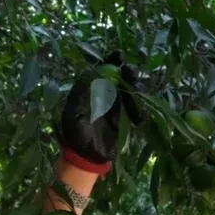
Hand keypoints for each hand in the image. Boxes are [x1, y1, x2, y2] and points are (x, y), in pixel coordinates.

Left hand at [56, 51, 141, 174]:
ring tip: (134, 100)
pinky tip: (138, 120)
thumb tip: (91, 72)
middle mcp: (105, 94)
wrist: (86, 158)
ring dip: (136, 92)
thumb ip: (81, 94)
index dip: (111, 60)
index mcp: (91, 89)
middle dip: (128, 72)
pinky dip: (141, 112)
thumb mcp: (73, 113)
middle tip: (130, 72)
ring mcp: (117, 105)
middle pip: (121, 76)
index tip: (119, 55)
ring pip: (131, 91)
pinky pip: (137, 110)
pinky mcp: (126, 118)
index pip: (103, 69)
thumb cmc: (75, 136)